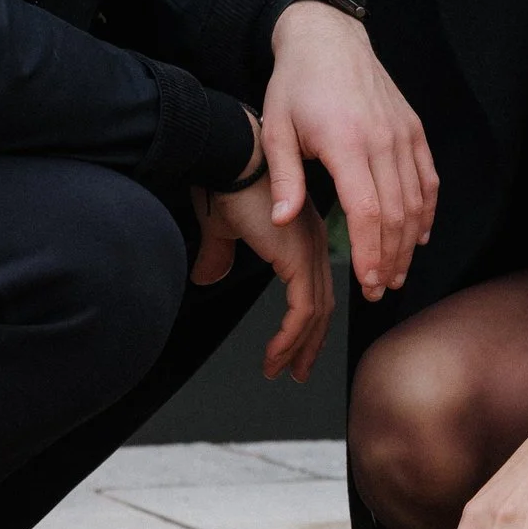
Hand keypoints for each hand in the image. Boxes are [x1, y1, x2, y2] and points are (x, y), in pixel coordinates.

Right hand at [188, 175, 333, 384]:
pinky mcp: (298, 259)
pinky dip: (291, 338)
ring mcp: (310, 250)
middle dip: (309, 342)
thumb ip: (219, 254)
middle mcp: (314, 242)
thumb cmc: (222, 183)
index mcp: (302, 233)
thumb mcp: (221, 229)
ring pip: (315, 313)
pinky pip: (302, 311)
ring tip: (280, 370)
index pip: (313, 286)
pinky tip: (275, 356)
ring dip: (298, 347)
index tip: (295, 349)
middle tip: (296, 370)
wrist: (226, 158)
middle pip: (321, 304)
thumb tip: (206, 277)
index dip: (307, 322)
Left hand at [263, 1, 437, 302]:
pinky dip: (427, 210)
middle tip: (378, 291)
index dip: (370, 251)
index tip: (367, 282)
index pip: (367, 210)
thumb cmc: (296, 84)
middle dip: (390, 258)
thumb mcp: (277, 128)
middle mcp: (381, 139)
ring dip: (409, 242)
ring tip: (395, 274)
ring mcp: (402, 133)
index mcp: (346, 141)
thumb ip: (283, 178)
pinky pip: (428, 178)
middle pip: (396, 214)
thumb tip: (281, 221)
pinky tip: (419, 236)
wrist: (328, 38)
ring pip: (416, 201)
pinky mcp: (413, 129)